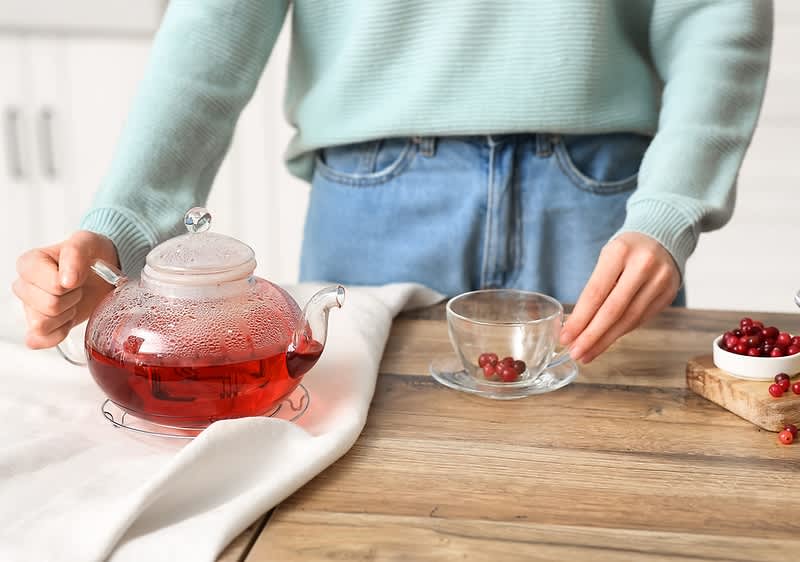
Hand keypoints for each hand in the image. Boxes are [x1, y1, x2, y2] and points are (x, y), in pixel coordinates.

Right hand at [12, 231, 119, 348]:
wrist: (103, 271)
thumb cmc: (91, 255)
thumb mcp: (87, 242)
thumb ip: (75, 253)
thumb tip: (66, 279)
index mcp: (29, 263)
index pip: (51, 285)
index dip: (70, 284)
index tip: (77, 276)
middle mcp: (24, 286)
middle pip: (48, 305)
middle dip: (72, 298)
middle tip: (78, 288)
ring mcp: (29, 308)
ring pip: (42, 324)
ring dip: (67, 314)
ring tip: (74, 300)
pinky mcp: (38, 328)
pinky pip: (41, 341)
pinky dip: (60, 333)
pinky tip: (69, 318)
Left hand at [559, 232, 680, 363]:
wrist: (662, 237)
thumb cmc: (626, 251)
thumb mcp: (607, 258)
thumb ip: (595, 288)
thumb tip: (576, 324)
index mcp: (620, 252)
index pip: (596, 293)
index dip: (580, 319)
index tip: (566, 337)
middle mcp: (643, 266)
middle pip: (613, 311)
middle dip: (592, 336)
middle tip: (576, 353)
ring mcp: (660, 281)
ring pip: (629, 320)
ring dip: (605, 340)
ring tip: (587, 353)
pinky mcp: (669, 294)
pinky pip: (641, 320)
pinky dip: (621, 332)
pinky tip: (607, 341)